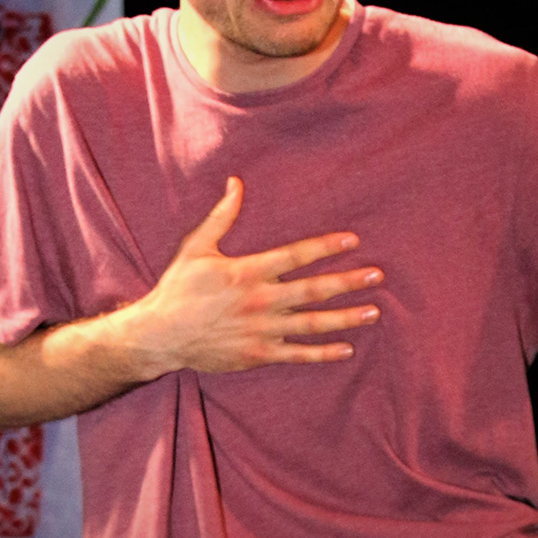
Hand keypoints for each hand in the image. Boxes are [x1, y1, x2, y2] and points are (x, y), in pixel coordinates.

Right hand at [122, 177, 382, 375]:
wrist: (160, 334)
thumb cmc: (178, 288)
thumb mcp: (197, 247)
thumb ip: (222, 216)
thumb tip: (236, 182)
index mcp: (248, 272)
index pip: (296, 256)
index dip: (326, 246)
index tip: (352, 240)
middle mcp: (260, 301)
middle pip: (314, 290)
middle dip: (348, 282)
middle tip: (377, 276)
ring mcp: (262, 330)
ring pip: (313, 324)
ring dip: (346, 318)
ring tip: (373, 311)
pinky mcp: (259, 354)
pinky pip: (298, 354)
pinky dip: (323, 353)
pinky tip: (346, 348)